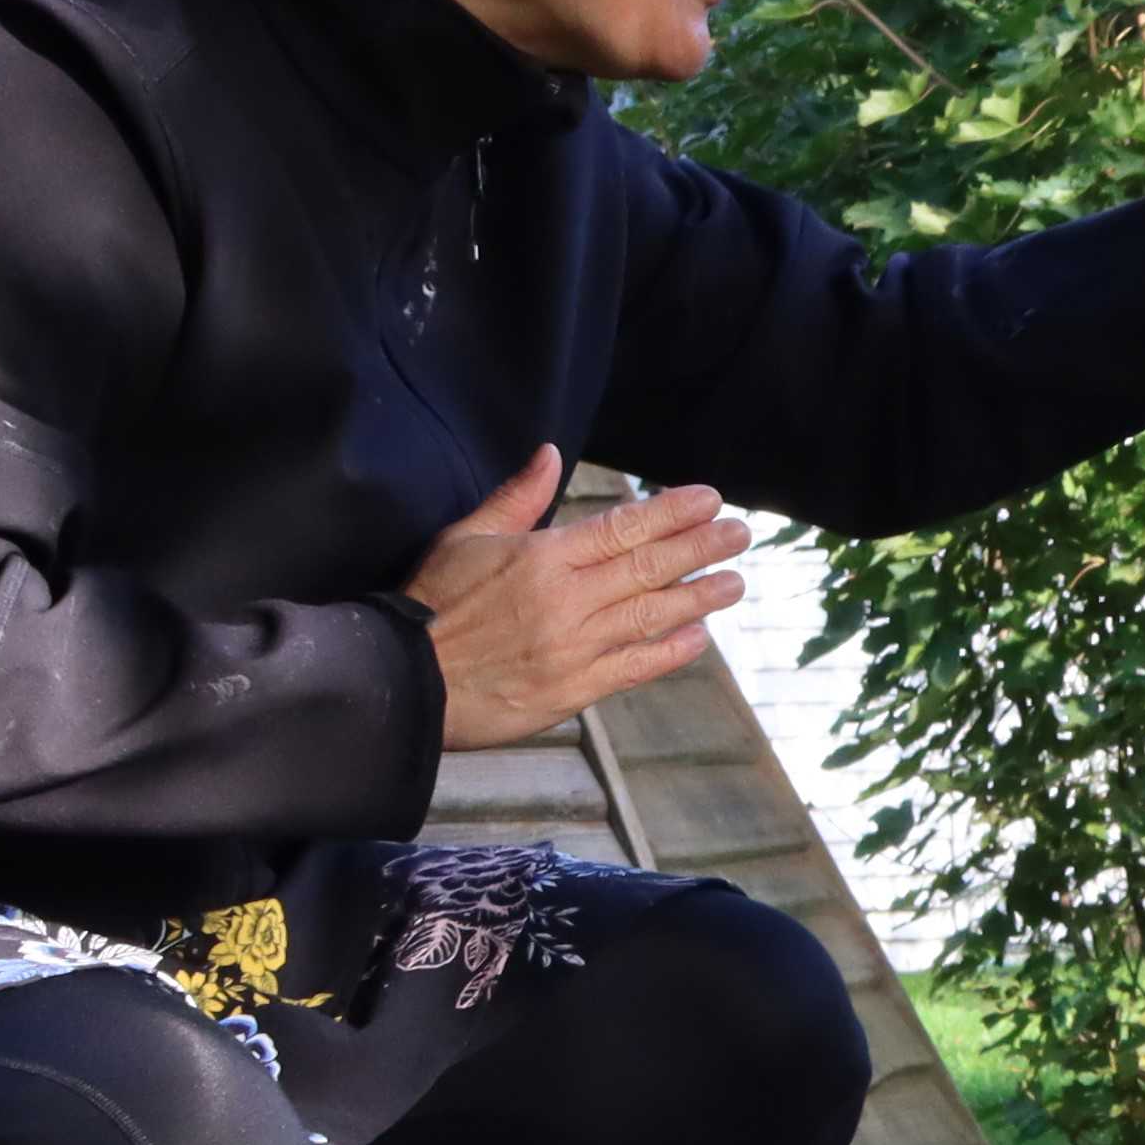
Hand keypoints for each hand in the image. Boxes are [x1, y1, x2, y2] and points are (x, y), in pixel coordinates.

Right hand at [407, 446, 753, 745]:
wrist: (404, 682)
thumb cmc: (431, 604)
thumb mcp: (466, 537)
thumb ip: (517, 498)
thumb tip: (551, 454)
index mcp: (543, 557)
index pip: (624, 528)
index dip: (673, 513)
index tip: (709, 500)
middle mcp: (566, 599)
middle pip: (649, 567)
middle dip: (701, 547)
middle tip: (740, 534)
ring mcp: (573, 647)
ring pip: (651, 616)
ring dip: (699, 597)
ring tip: (734, 582)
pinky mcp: (572, 690)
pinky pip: (633, 666)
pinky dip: (669, 651)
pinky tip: (698, 637)